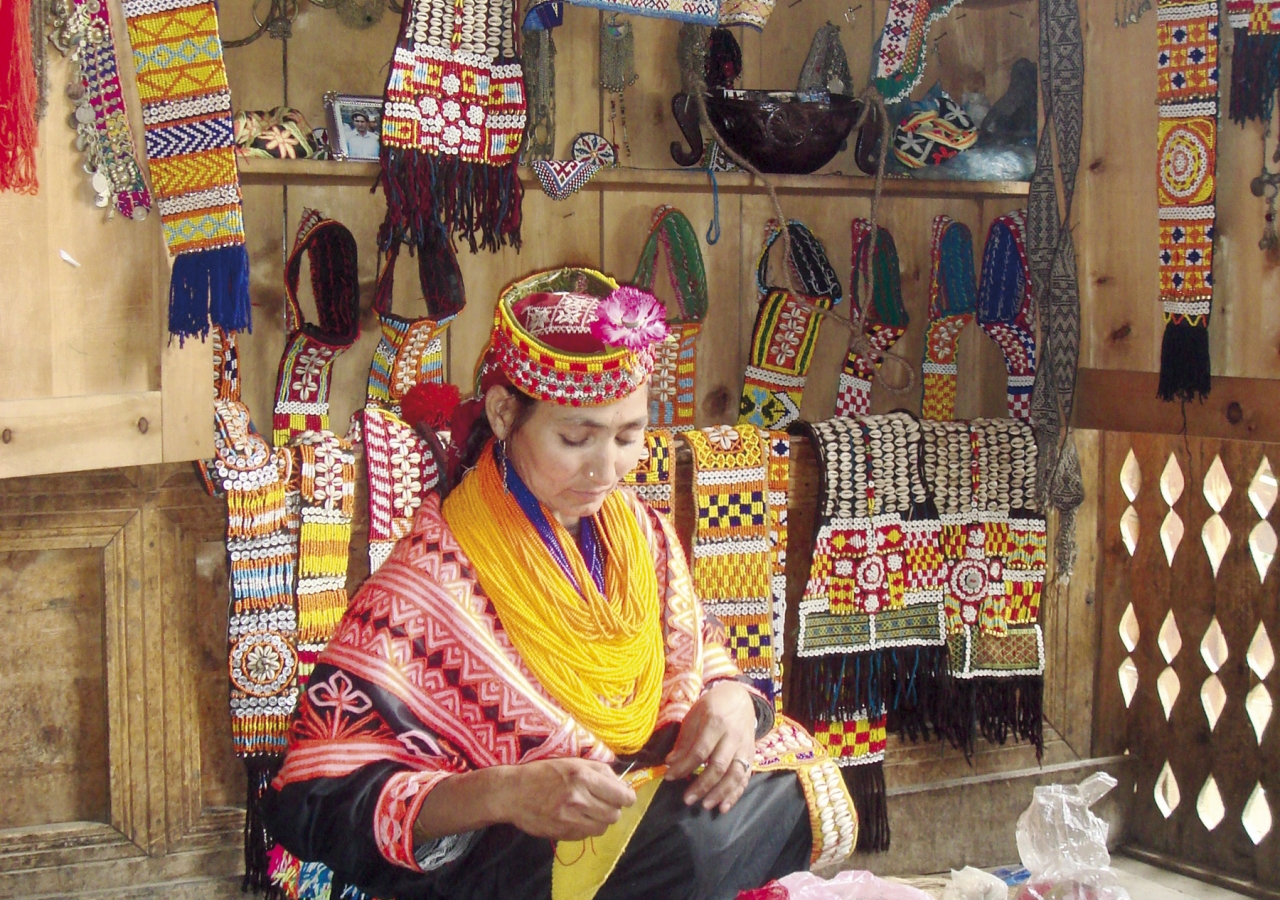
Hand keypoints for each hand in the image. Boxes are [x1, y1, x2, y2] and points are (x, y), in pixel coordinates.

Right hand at [504, 758, 635, 840]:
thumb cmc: (543, 772)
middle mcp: (580, 799)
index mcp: (583, 776)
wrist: (513, 792)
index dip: (626, 797)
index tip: (623, 795)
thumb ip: (599, 770)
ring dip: (600, 820)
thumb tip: (621, 783)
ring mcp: (571, 819)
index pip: (622, 796)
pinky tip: (576, 817)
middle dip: (613, 808)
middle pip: (615, 814)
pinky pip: (587, 835)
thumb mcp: (572, 762)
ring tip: (589, 810)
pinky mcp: (563, 833)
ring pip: (603, 827)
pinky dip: (586, 828)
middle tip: (603, 801)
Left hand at [664, 681, 756, 813]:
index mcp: (716, 722)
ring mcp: (745, 747)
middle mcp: (733, 736)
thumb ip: (684, 740)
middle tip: (687, 799)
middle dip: (702, 785)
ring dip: (720, 793)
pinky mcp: (751, 755)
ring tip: (706, 806)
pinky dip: (735, 793)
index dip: (684, 766)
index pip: (700, 751)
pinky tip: (724, 806)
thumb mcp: (694, 716)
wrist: (740, 698)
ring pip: (735, 774)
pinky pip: (745, 778)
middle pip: (719, 765)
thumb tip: (670, 763)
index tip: (669, 777)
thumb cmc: (712, 706)